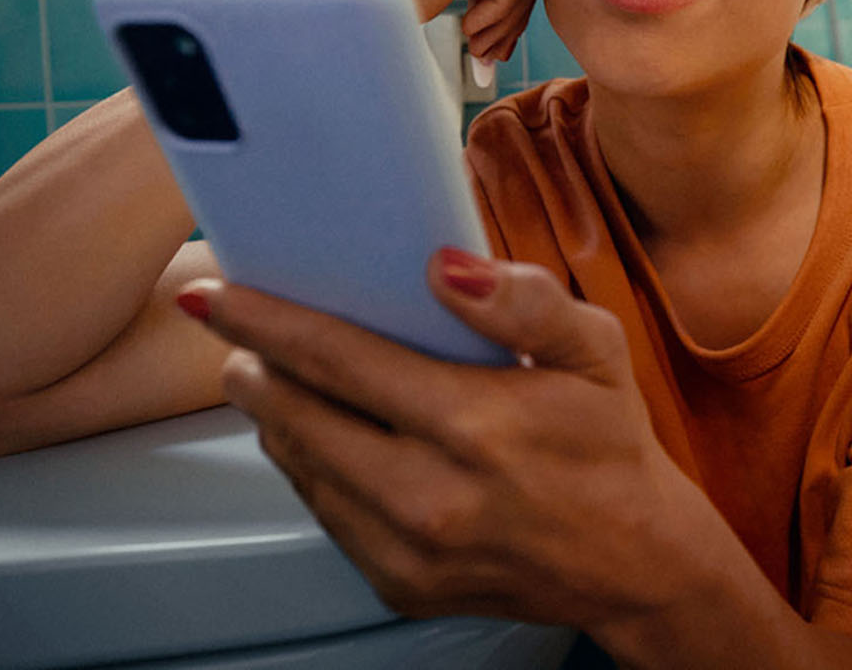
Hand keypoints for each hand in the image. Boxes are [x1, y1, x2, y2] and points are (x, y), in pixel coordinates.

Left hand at [178, 251, 725, 637]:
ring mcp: (409, 552)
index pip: (337, 360)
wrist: (635, 563)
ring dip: (276, 418)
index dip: (264, 322)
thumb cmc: (609, 444)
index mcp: (474, 426)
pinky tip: (319, 435)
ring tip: (270, 377)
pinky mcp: (400, 585)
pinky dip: (310, 468)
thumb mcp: (595, 349)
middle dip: (251, 368)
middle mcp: (431, 496)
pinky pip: (326, 514)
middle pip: (297, 418)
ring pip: (302, 468)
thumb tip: (442, 266)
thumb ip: (523, 299)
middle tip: (235, 333)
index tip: (216, 295)